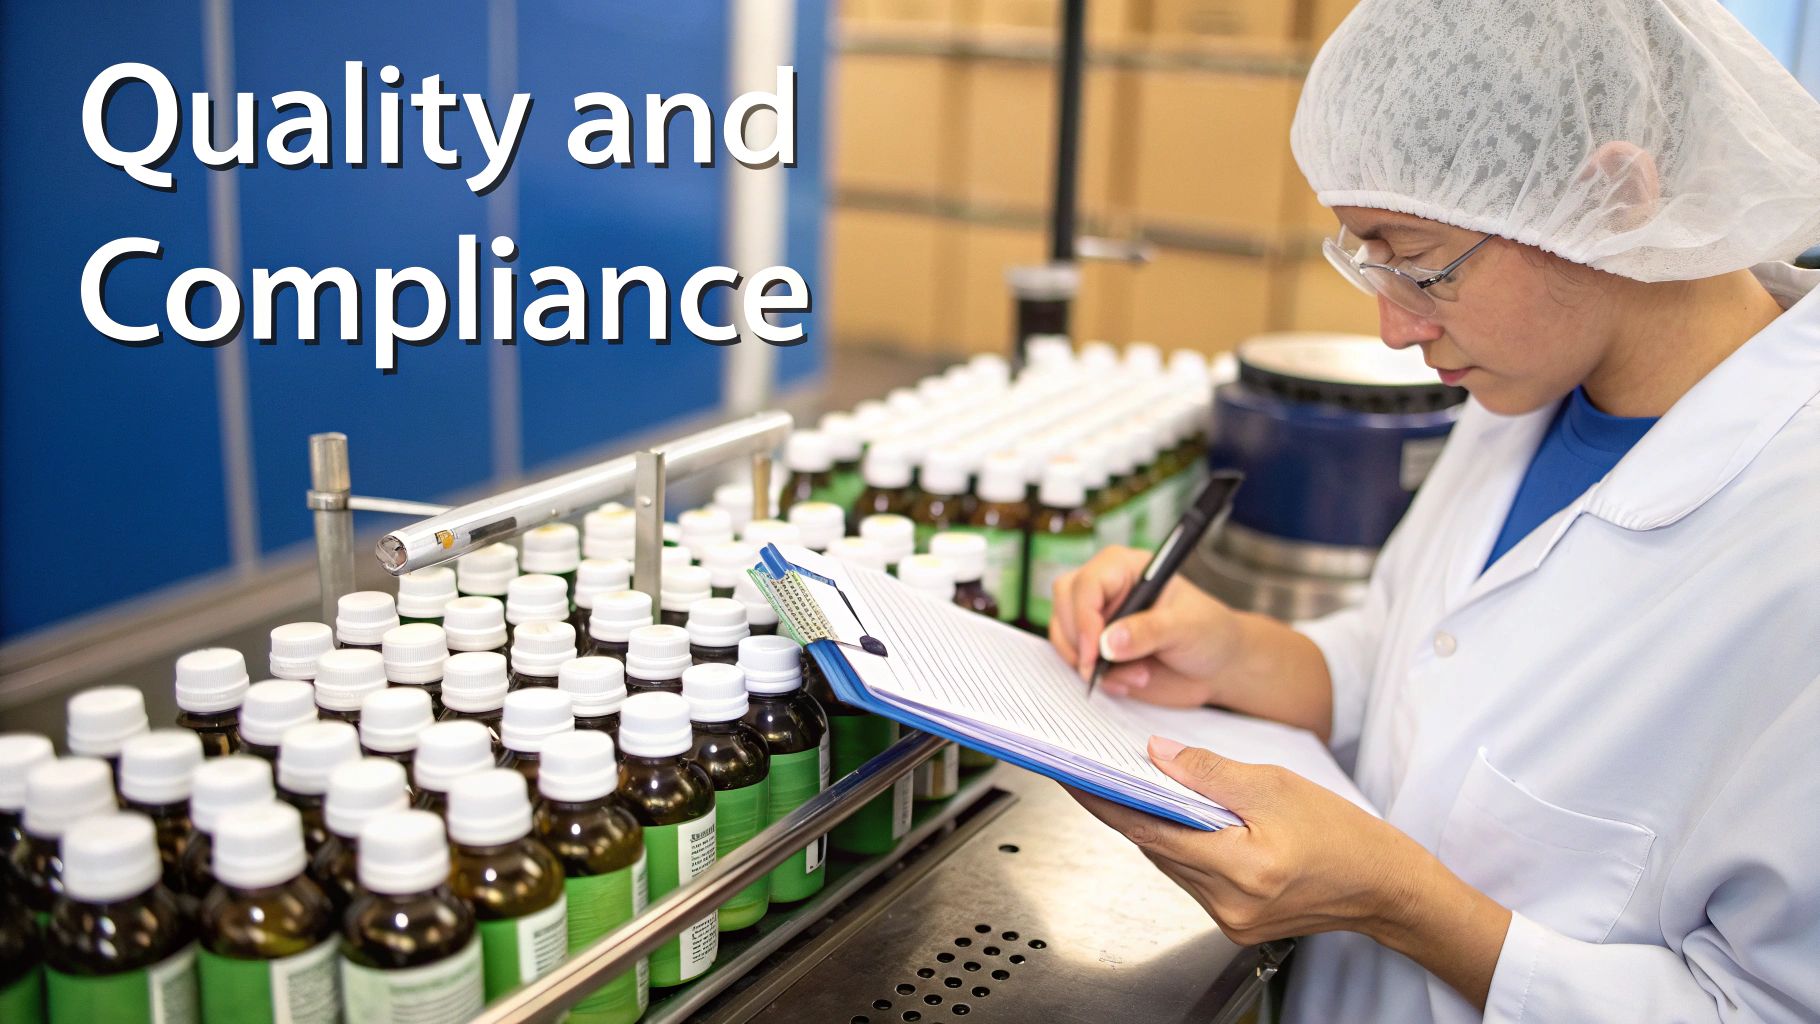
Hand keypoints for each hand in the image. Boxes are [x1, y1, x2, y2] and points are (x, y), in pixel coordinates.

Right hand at [1049, 546, 1241, 705]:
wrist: (1217, 667)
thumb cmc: (1209, 633)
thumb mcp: (1186, 627)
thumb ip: (1149, 631)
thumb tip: (1109, 642)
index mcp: (1127, 568)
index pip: (1088, 583)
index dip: (1084, 616)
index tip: (1095, 651)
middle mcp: (1107, 590)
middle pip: (1064, 603)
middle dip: (1080, 640)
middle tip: (1100, 667)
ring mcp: (1098, 619)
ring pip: (1064, 634)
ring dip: (1089, 664)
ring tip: (1136, 675)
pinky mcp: (1097, 648)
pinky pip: (1075, 661)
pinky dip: (1095, 678)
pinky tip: (1127, 682)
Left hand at [1067, 737, 1509, 1007]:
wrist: (1385, 888)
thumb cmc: (1344, 836)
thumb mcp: (1276, 786)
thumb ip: (1211, 772)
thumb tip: (1157, 755)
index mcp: (1241, 869)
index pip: (1150, 830)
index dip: (1105, 800)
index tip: (1072, 775)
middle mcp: (1228, 904)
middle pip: (1155, 849)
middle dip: (1125, 807)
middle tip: (1092, 770)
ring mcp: (1230, 920)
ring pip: (1170, 864)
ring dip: (1152, 827)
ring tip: (1128, 787)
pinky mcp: (1236, 923)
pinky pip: (1191, 877)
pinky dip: (1179, 846)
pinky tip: (1176, 820)